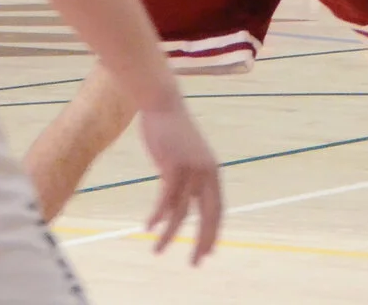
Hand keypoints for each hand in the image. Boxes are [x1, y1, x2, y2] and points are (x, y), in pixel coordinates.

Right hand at [135, 98, 223, 262]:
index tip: (208, 252)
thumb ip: (186, 180)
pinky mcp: (174, 165)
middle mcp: (207, 172)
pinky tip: (149, 226)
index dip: (213, 232)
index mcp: (212, 172)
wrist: (163, 104)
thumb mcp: (183, 159)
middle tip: (196, 262)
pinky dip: (158, 215)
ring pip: (182, 211)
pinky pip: (166, 198)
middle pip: (209, 214)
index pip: (218, 209)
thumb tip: (179, 204)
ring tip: (157, 251)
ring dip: (169, 234)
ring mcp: (192, 168)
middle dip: (203, 240)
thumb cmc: (172, 132)